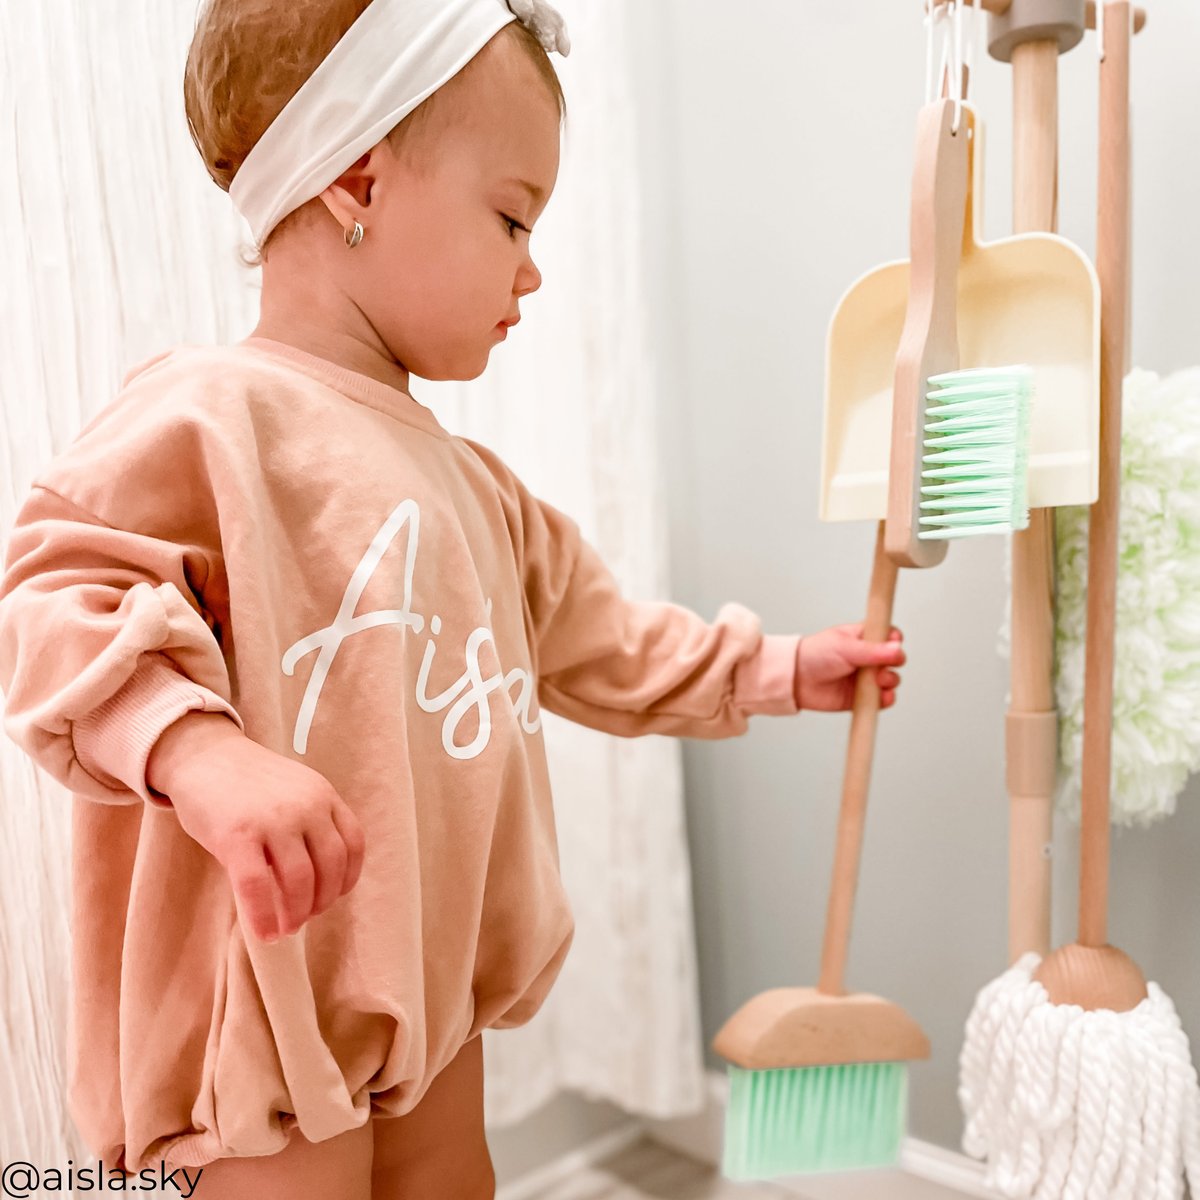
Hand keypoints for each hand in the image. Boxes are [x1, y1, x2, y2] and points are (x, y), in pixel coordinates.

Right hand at [148, 714, 365, 941]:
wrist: (202, 755)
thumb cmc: (247, 783)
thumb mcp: (292, 792)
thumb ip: (309, 826)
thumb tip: (315, 887)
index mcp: (323, 794)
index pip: (352, 843)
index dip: (347, 877)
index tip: (335, 896)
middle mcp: (305, 806)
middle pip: (330, 867)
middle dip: (321, 901)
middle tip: (305, 917)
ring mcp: (273, 821)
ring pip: (299, 881)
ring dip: (297, 913)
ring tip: (286, 927)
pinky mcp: (237, 837)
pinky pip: (257, 887)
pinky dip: (263, 917)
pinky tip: (264, 934)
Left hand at [796, 624, 905, 711]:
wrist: (796, 679)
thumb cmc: (814, 655)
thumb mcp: (845, 646)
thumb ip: (873, 650)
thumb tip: (898, 648)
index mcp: (863, 637)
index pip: (889, 634)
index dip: (894, 639)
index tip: (894, 642)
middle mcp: (867, 657)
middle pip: (895, 659)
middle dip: (894, 662)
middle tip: (881, 666)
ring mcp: (866, 677)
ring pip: (891, 679)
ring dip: (890, 680)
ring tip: (878, 680)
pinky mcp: (862, 696)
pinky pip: (882, 699)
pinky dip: (885, 699)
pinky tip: (881, 696)